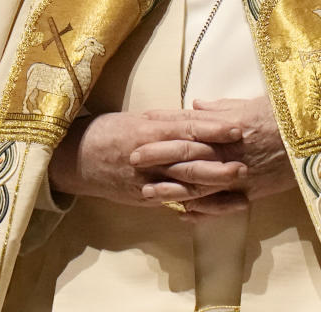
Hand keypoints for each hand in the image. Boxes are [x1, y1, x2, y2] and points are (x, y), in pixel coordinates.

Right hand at [48, 111, 245, 207]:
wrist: (75, 159)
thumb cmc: (109, 132)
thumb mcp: (138, 118)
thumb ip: (169, 120)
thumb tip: (200, 113)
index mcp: (150, 131)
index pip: (187, 129)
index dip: (213, 130)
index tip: (237, 130)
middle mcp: (149, 156)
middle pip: (189, 160)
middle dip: (219, 164)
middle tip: (245, 164)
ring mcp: (146, 180)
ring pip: (184, 185)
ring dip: (213, 188)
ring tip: (238, 189)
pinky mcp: (143, 197)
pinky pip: (172, 202)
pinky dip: (194, 206)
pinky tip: (213, 208)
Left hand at [133, 96, 295, 216]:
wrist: (317, 140)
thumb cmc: (286, 116)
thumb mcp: (252, 103)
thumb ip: (220, 107)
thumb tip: (194, 105)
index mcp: (228, 127)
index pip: (188, 127)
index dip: (164, 128)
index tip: (142, 126)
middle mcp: (229, 152)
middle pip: (187, 155)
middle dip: (157, 157)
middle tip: (130, 158)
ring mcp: (239, 175)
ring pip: (199, 184)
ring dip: (171, 188)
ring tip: (146, 192)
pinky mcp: (251, 192)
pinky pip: (222, 204)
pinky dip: (202, 210)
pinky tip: (182, 212)